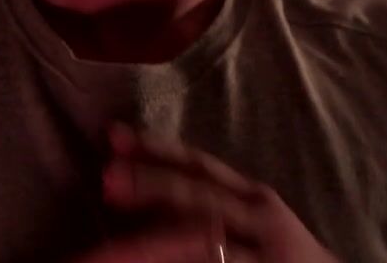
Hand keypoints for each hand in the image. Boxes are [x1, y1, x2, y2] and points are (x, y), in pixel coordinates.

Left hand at [84, 124, 338, 262]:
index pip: (197, 165)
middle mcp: (260, 215)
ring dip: (157, 242)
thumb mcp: (246, 220)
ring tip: (114, 248)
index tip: (112, 135)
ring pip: (205, 241)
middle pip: (199, 194)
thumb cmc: (279, 253)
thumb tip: (134, 189)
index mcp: (250, 195)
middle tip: (106, 179)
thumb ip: (201, 205)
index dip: (155, 148)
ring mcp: (266, 252)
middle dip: (152, 184)